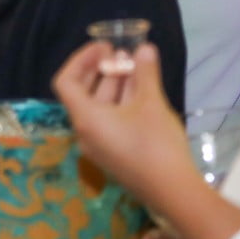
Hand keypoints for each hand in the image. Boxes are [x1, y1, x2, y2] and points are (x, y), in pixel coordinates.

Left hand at [51, 42, 194, 206]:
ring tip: (136, 64)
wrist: (173, 192)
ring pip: (100, 106)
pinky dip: (121, 101)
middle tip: (122, 53)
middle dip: (102, 70)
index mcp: (85, 118)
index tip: (104, 46)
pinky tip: (143, 89)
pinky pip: (110, 119)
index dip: (81, 59)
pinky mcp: (115, 152)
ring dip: (116, 84)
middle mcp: (85, 131)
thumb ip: (145, 74)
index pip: (66, 81)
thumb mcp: (152, 104)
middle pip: (83, 93)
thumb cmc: (156, 144)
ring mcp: (99, 144)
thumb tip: (144, 47)